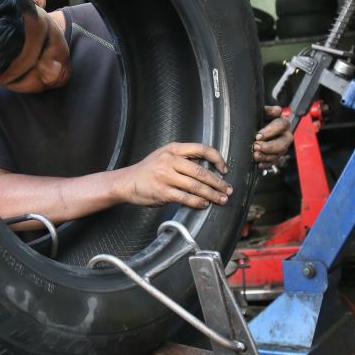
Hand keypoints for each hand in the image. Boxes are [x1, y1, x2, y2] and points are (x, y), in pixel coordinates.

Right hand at [115, 143, 231, 208]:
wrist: (127, 181)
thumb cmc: (148, 170)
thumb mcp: (165, 156)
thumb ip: (184, 158)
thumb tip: (209, 169)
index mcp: (173, 149)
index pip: (202, 149)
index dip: (217, 159)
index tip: (224, 169)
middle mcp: (170, 160)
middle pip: (202, 171)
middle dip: (218, 182)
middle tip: (228, 189)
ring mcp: (166, 176)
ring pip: (196, 186)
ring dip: (212, 195)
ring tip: (221, 199)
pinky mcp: (163, 192)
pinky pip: (186, 198)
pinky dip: (198, 203)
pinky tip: (204, 205)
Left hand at [253, 106, 292, 167]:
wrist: (255, 128)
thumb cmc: (259, 119)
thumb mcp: (262, 112)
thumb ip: (268, 110)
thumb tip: (277, 111)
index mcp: (282, 123)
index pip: (282, 125)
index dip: (270, 131)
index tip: (257, 135)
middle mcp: (285, 136)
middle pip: (282, 143)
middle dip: (269, 147)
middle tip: (256, 147)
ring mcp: (281, 147)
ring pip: (278, 154)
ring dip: (266, 156)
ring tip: (254, 155)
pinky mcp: (276, 156)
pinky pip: (273, 162)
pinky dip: (265, 164)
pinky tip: (258, 164)